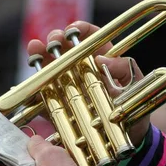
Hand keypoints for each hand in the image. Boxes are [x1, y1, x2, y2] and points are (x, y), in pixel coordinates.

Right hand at [27, 21, 149, 145]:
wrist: (128, 136)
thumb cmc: (134, 106)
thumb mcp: (135, 84)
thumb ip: (124, 68)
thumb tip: (102, 59)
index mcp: (102, 58)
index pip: (90, 35)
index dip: (80, 29)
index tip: (73, 30)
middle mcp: (82, 68)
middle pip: (65, 47)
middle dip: (56, 38)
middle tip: (53, 41)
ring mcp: (68, 85)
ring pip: (49, 65)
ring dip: (39, 54)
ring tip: (35, 49)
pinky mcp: (58, 104)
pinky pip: (43, 94)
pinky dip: (34, 87)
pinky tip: (30, 80)